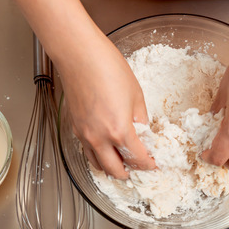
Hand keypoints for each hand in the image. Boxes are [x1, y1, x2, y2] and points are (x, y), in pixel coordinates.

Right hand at [56, 33, 155, 178]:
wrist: (79, 55)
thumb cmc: (107, 68)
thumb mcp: (136, 95)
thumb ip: (141, 119)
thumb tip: (143, 132)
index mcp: (119, 131)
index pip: (137, 159)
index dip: (148, 164)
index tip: (153, 163)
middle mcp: (99, 138)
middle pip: (116, 170)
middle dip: (130, 172)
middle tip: (139, 168)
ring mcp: (84, 135)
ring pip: (98, 165)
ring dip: (111, 168)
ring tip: (122, 163)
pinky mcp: (75, 128)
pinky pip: (87, 151)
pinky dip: (98, 156)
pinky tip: (106, 149)